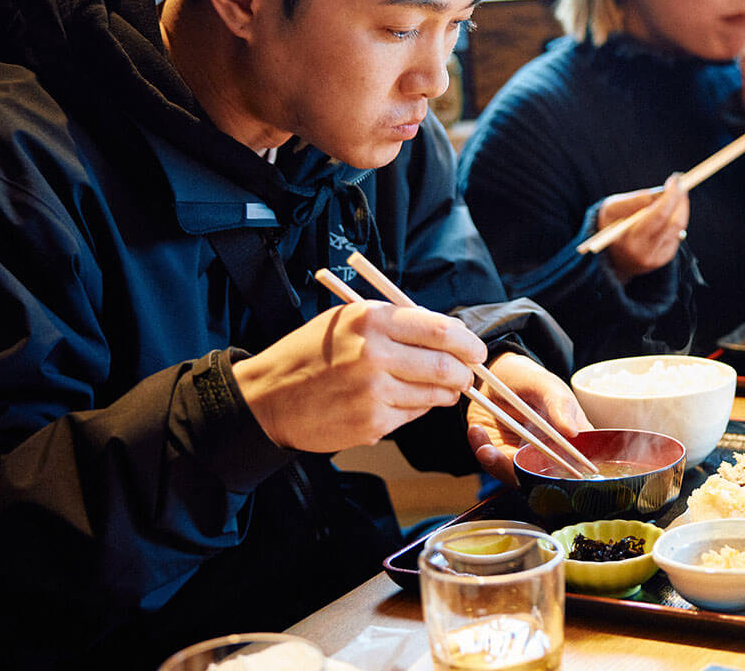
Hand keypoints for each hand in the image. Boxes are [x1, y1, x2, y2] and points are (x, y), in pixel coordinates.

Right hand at [232, 301, 485, 452]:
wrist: (267, 398)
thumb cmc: (311, 354)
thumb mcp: (348, 319)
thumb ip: (398, 323)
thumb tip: (449, 333)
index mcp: (372, 320)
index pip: (442, 330)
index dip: (468, 342)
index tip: (477, 350)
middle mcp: (375, 355)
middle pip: (447, 366)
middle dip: (465, 372)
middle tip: (466, 374)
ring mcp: (374, 393)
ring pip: (435, 395)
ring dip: (444, 392)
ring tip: (434, 387)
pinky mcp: (372, 424)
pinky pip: (413, 415)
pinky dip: (415, 409)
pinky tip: (396, 400)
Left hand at [466, 352, 591, 483]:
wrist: (497, 376)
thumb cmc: (530, 380)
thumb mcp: (548, 385)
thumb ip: (560, 404)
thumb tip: (572, 432)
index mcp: (572, 439)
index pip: (579, 464)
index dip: (569, 474)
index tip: (549, 466)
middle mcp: (550, 454)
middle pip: (546, 478)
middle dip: (525, 473)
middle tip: (510, 458)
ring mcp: (524, 458)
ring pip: (517, 476)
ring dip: (499, 465)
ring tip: (485, 449)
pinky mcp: (500, 456)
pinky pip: (493, 464)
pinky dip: (483, 452)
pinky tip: (476, 431)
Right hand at [596, 174, 689, 282]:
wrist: (612, 254)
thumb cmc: (612, 223)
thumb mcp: (613, 208)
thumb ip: (635, 200)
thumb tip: (662, 192)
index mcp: (628, 238)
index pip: (659, 215)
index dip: (671, 196)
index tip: (675, 180)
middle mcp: (643, 251)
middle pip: (673, 223)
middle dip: (680, 200)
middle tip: (682, 184)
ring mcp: (655, 257)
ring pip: (678, 227)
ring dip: (681, 207)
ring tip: (676, 194)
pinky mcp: (664, 258)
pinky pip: (677, 234)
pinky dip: (677, 218)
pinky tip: (670, 212)